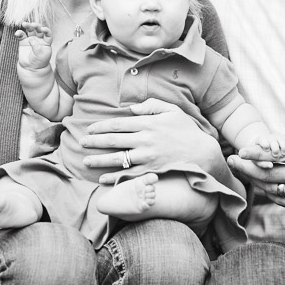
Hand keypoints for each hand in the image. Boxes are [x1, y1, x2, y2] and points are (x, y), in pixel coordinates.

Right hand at [15, 23, 52, 70]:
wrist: (31, 68)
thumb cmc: (39, 61)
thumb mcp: (40, 54)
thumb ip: (36, 46)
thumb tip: (31, 39)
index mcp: (46, 41)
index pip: (48, 33)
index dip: (46, 30)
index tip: (43, 29)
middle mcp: (39, 39)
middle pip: (38, 29)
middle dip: (36, 26)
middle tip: (32, 24)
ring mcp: (31, 39)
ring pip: (30, 30)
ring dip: (27, 26)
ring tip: (24, 24)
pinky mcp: (23, 41)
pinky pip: (21, 35)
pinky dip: (19, 33)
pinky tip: (17, 33)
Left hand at [80, 98, 220, 183]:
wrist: (202, 154)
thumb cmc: (187, 131)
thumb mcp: (173, 111)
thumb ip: (152, 106)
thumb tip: (132, 109)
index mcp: (148, 124)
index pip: (118, 124)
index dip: (101, 126)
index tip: (90, 128)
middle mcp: (145, 140)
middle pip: (113, 140)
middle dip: (95, 141)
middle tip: (81, 142)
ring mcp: (147, 157)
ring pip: (117, 159)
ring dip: (99, 160)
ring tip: (86, 160)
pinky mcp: (151, 171)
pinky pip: (128, 175)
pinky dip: (114, 177)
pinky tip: (102, 179)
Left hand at [228, 134, 284, 215]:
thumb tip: (270, 141)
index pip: (277, 154)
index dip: (256, 153)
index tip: (240, 150)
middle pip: (268, 174)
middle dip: (246, 167)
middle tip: (232, 160)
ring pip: (271, 188)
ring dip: (255, 179)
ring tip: (243, 169)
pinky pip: (280, 199)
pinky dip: (269, 190)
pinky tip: (262, 183)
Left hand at [247, 133, 284, 168]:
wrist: (264, 150)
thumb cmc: (260, 156)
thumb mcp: (258, 161)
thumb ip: (263, 164)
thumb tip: (271, 165)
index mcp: (260, 140)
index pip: (263, 140)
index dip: (265, 145)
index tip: (267, 151)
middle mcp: (268, 137)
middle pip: (273, 140)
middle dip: (275, 148)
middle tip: (275, 155)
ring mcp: (276, 136)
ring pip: (281, 139)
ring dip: (283, 147)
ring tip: (284, 154)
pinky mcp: (283, 138)